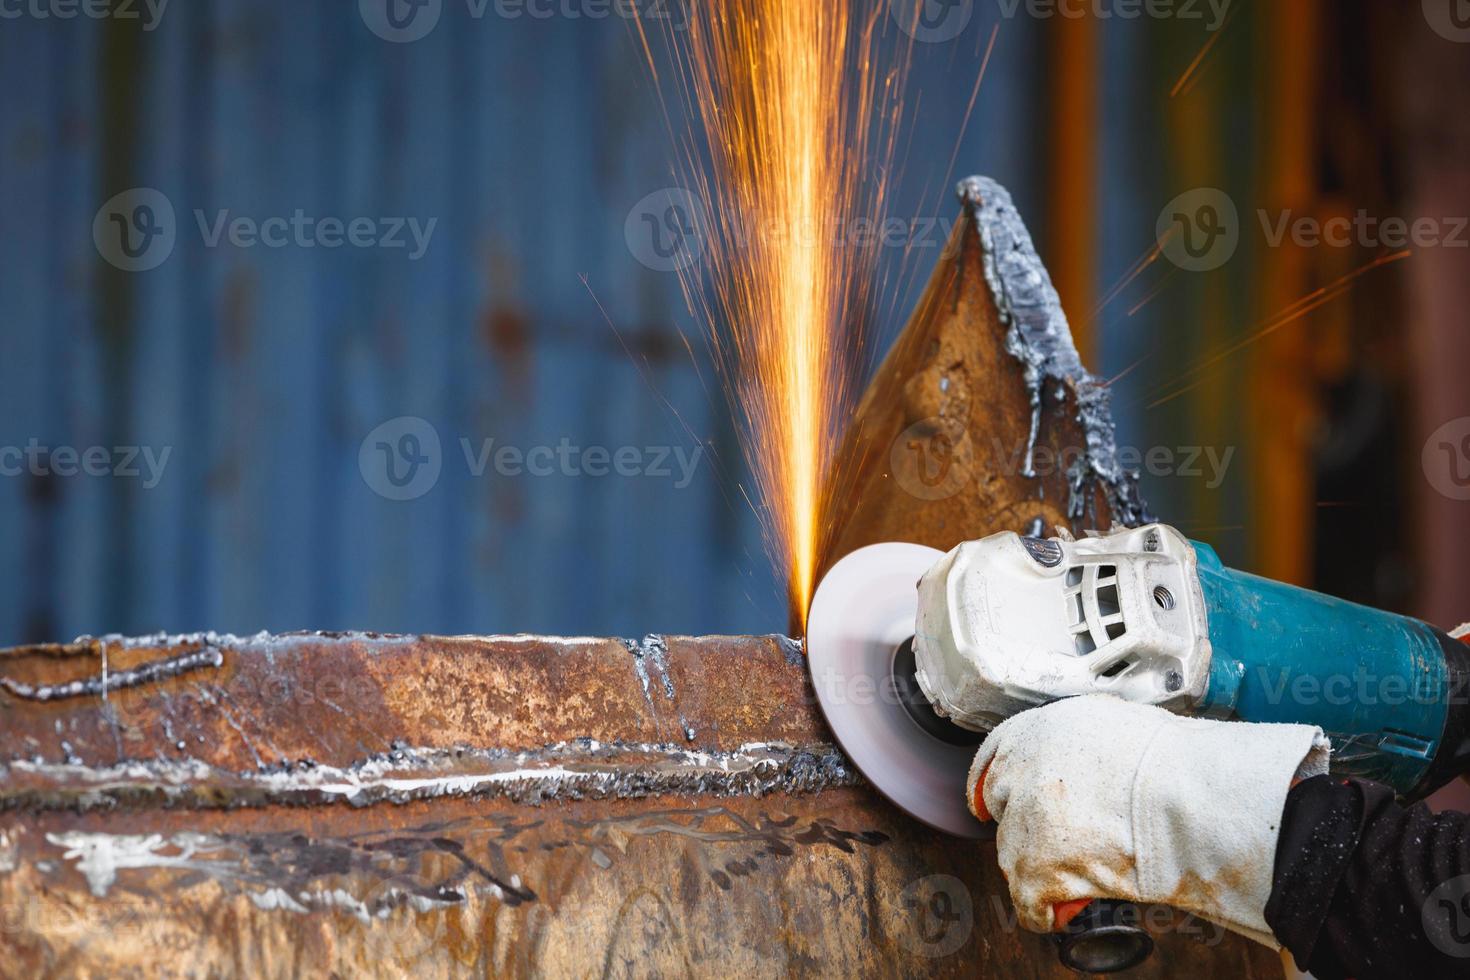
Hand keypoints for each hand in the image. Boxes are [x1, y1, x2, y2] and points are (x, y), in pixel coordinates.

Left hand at [968, 694, 1328, 947]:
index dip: (990, 779)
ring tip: (1076, 875)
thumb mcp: (1115, 726)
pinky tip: (1062, 912)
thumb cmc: (1175, 761)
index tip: (987, 797)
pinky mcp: (1034, 868)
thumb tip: (1092, 765)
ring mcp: (1022, 821)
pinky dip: (1044, 912)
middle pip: (1003, 804)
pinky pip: (1029, 903)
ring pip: (1012, 855)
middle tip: (1052, 840)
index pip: (994, 753)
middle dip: (1022, 824)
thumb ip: (1085, 744)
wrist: (1190, 796)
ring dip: (1038, 867)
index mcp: (1036, 729)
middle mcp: (1020, 770)